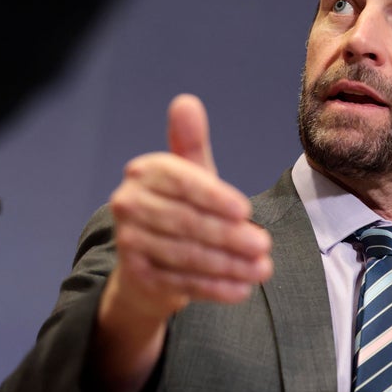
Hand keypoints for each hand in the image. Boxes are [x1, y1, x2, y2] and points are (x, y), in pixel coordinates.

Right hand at [88, 94, 271, 391]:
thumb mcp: (190, 176)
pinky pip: (182, 282)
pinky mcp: (137, 275)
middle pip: (185, 222)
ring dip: (229, 264)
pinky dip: (215, 288)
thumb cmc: (178, 210)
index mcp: (144, 172)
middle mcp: (128, 204)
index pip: (180, 182)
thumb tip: (185, 102)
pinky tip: (242, 289)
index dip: (213, 197)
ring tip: (263, 269)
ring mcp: (129, 241)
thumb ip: (191, 144)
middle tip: (264, 245)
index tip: (246, 210)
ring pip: (186, 254)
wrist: (149, 266)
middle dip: (229, 236)